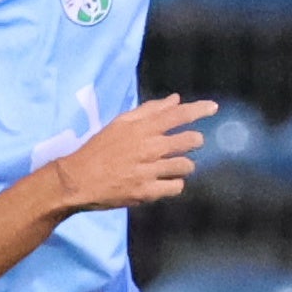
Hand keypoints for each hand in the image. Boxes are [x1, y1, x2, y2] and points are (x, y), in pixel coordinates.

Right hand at [49, 96, 215, 211]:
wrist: (77, 180)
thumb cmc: (98, 149)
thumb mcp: (120, 124)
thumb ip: (149, 111)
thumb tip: (175, 99)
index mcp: (141, 128)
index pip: (178, 115)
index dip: (199, 110)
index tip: (214, 108)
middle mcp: (149, 148)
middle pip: (189, 141)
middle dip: (193, 141)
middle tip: (186, 144)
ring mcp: (149, 171)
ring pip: (186, 166)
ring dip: (184, 165)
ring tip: (172, 166)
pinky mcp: (147, 192)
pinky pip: (176, 187)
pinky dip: (174, 183)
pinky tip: (165, 181)